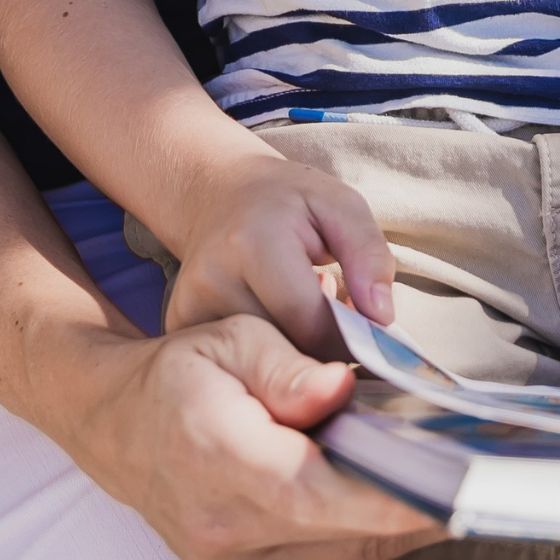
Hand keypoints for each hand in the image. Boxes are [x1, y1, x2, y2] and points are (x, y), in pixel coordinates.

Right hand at [70, 314, 438, 559]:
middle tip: (468, 466)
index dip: (394, 493)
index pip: (318, 492)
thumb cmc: (183, 375)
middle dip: (413, 501)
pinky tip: (380, 502)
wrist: (123, 431)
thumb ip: (288, 364)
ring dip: (392, 524)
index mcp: (218, 459)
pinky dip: (363, 542)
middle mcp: (223, 532)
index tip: (460, 483)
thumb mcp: (230, 338)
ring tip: (425, 475)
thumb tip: (341, 389)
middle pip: (347, 534)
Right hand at [165, 155, 397, 360]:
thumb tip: (380, 318)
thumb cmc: (287, 200)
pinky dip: (264, 357)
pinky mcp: (179, 329)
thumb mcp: (339, 205)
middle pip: (284, 350)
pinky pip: (236, 365)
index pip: (310, 323)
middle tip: (335, 319)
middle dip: (322, 347)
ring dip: (294, 354)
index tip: (364, 326)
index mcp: (252, 244)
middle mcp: (211, 280)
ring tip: (302, 316)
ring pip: (261, 366)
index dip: (349, 334)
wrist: (217, 193)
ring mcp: (188, 308)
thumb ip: (368, 255)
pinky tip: (274, 326)